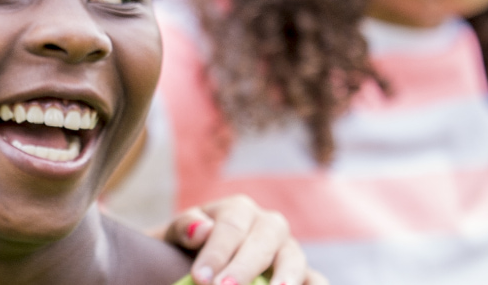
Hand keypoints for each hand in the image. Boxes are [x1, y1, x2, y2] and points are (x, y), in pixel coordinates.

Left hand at [162, 195, 320, 284]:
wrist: (192, 261)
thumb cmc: (184, 250)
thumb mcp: (173, 236)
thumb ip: (182, 227)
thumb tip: (201, 229)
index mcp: (238, 210)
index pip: (230, 226)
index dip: (216, 253)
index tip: (200, 278)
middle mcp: (268, 225)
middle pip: (264, 241)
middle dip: (244, 267)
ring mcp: (288, 250)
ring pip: (294, 258)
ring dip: (287, 276)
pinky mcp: (302, 274)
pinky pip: (315, 280)